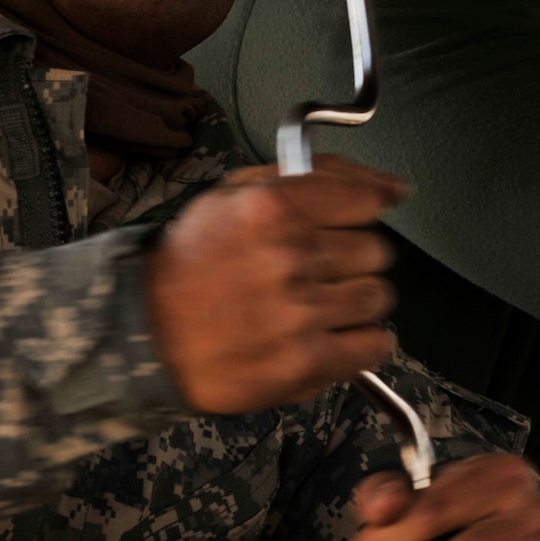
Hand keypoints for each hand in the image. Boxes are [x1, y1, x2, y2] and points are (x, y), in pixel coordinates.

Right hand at [146, 155, 404, 414]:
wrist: (146, 335)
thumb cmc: (192, 263)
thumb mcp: (236, 195)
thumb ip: (316, 178)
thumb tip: (393, 187)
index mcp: (272, 208)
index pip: (365, 199)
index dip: (357, 213)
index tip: (346, 224)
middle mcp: (290, 257)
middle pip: (375, 250)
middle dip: (350, 258)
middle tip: (314, 270)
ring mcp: (300, 313)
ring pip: (378, 296)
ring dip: (354, 300)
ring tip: (316, 305)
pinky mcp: (305, 362)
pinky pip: (374, 345)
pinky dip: (362, 342)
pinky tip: (331, 335)